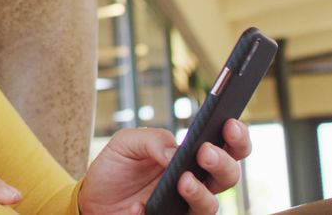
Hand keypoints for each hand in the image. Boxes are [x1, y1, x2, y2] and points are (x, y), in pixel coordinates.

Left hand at [78, 119, 252, 213]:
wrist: (94, 198)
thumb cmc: (116, 167)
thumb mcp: (127, 143)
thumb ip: (152, 140)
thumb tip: (175, 153)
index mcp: (191, 155)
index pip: (228, 145)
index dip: (237, 135)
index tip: (229, 125)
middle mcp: (196, 181)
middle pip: (229, 175)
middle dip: (223, 162)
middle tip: (205, 153)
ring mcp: (186, 205)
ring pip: (212, 206)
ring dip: (201, 192)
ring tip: (183, 181)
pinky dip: (156, 213)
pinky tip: (140, 206)